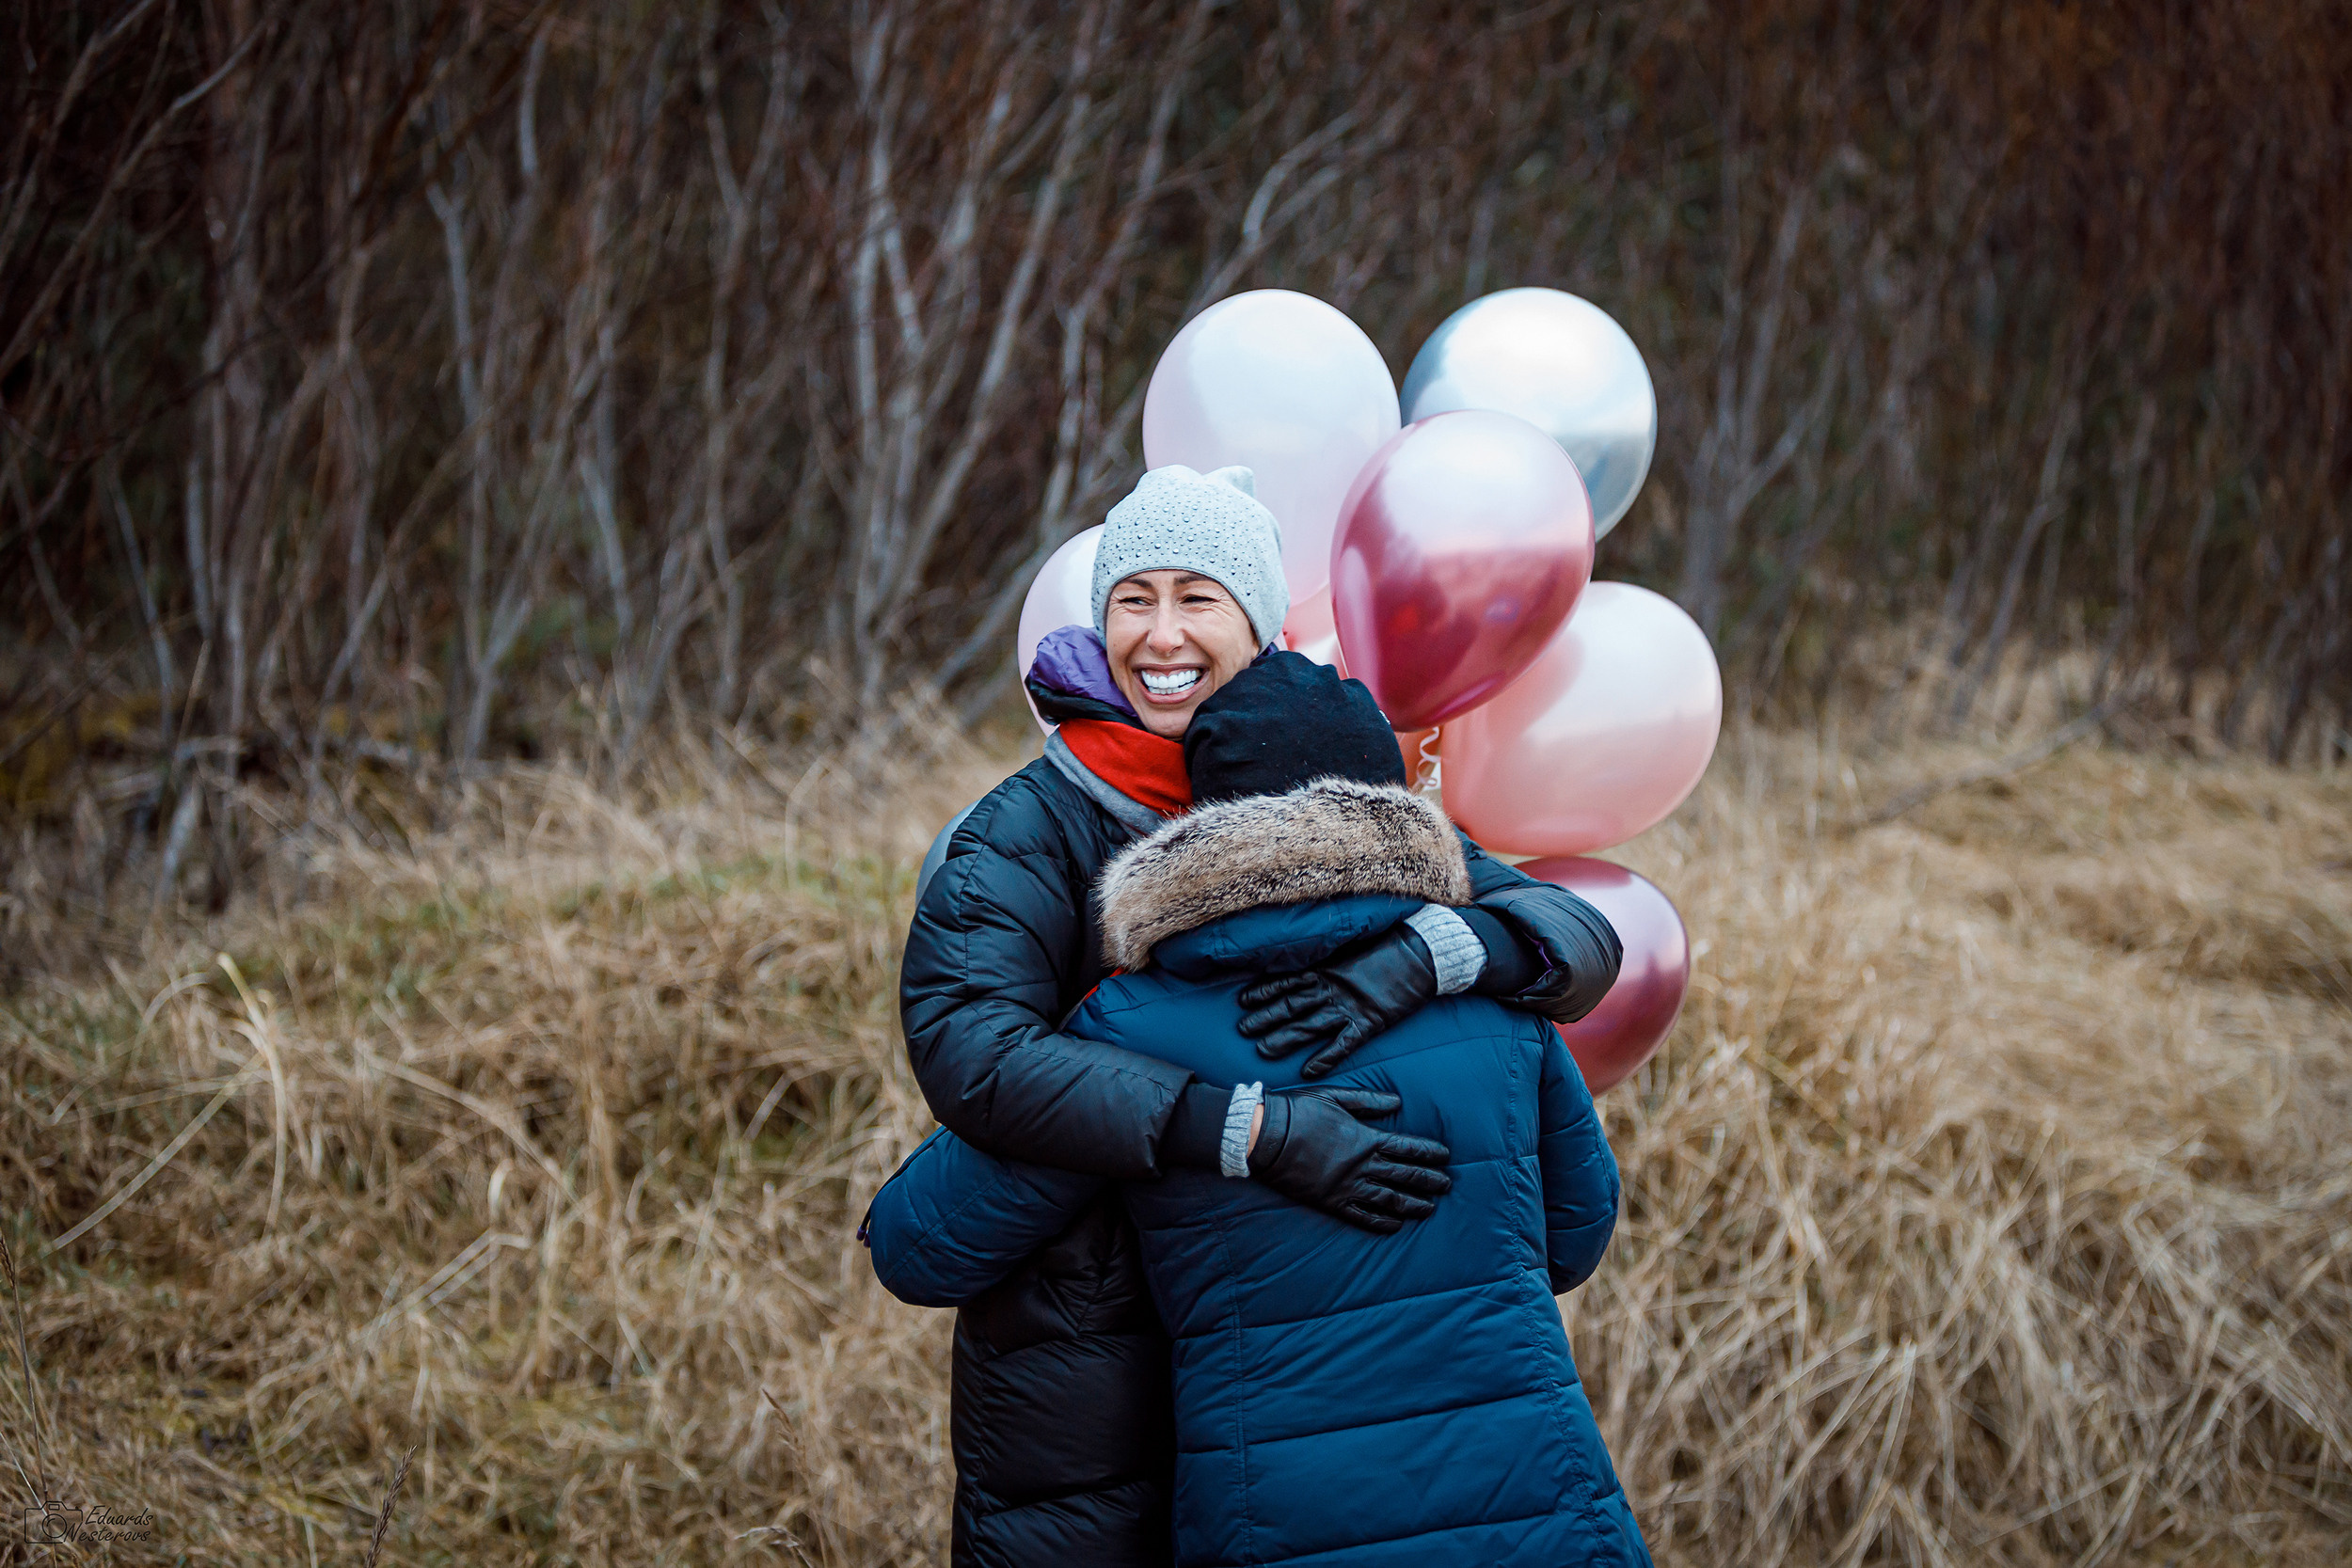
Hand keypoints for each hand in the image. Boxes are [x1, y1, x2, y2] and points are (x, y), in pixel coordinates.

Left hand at [1236, 928, 1436, 1076]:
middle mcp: (1333, 989)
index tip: (1242, 1000)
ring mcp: (1350, 1007)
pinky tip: (1307, 1071)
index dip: (1264, 991)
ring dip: (1285, 1038)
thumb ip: (1330, 960)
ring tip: (1262, 1050)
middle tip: (1242, 1030)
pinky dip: (1325, 1058)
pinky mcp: (1369, 1023)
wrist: (1421, 954)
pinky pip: (1343, 1044)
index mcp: (1328, 970)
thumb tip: (1309, 963)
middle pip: (1292, 1005)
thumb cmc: (1388, 948)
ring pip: (1309, 1025)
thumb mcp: (1352, 949)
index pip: (1288, 981)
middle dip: (1265, 1018)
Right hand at [1247, 1087, 1450, 1233]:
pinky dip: (1381, 1222)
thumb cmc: (1300, 1110)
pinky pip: (1362, 1216)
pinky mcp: (1331, 1202)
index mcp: (1366, 1138)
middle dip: (1429, 1180)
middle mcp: (1362, 1166)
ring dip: (1413, 1204)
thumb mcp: (1336, 1097)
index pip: (1408, 1147)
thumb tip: (1398, 1103)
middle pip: (1405, 1175)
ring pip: (1389, 1199)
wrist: (1267, 1136)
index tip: (1445, 1156)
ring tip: (1430, 1208)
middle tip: (1447, 1185)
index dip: (1429, 1153)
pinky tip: (1395, 1225)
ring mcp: (1348, 1187)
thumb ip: (1369, 1102)